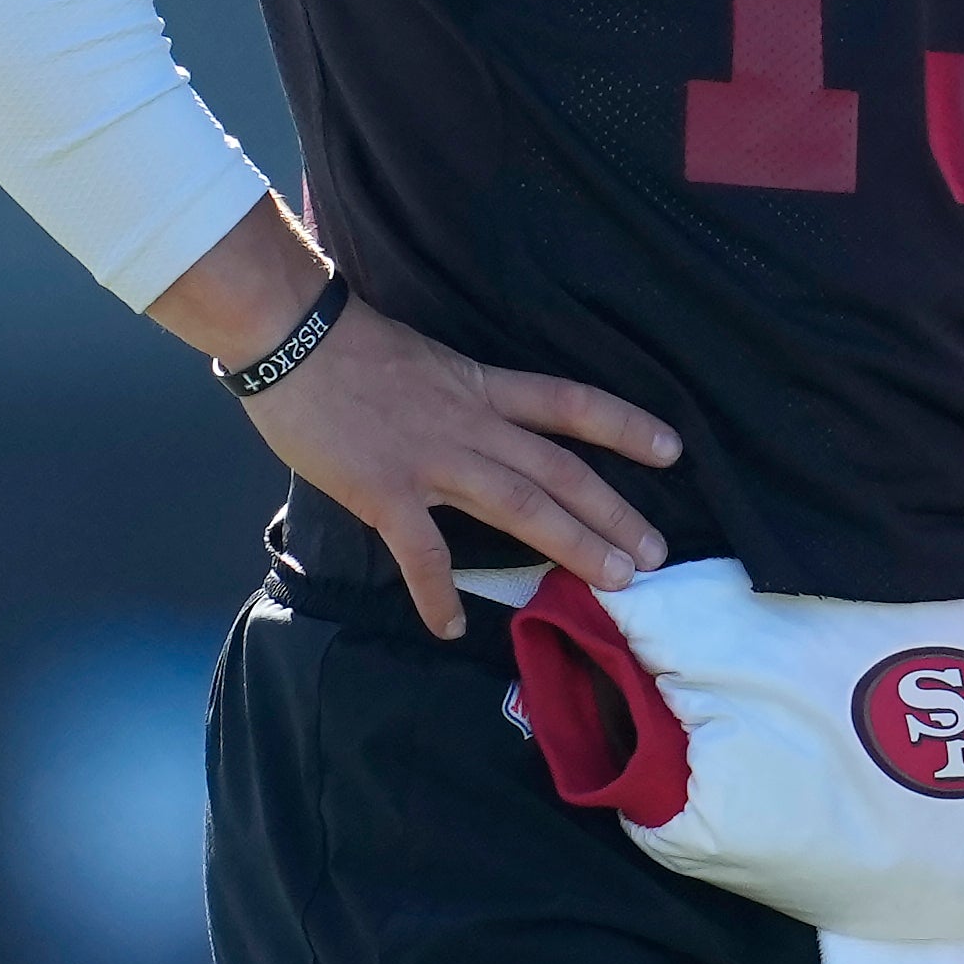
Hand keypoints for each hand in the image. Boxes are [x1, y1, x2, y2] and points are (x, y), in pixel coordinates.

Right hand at [153, 201, 675, 638]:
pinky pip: (420, 552)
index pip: (572, 404)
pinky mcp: (384, 491)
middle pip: (560, 470)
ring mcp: (431, 459)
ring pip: (520, 506)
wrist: (291, 335)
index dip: (626, 426)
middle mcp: (473, 424)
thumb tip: (484, 430)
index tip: (673, 449)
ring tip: (613, 583)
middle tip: (654, 554)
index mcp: (484, 387)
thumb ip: (461, 398)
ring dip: (571, 545)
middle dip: (613, 512)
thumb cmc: (350, 345)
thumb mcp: (431, 361)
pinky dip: (437, 594)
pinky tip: (452, 628)